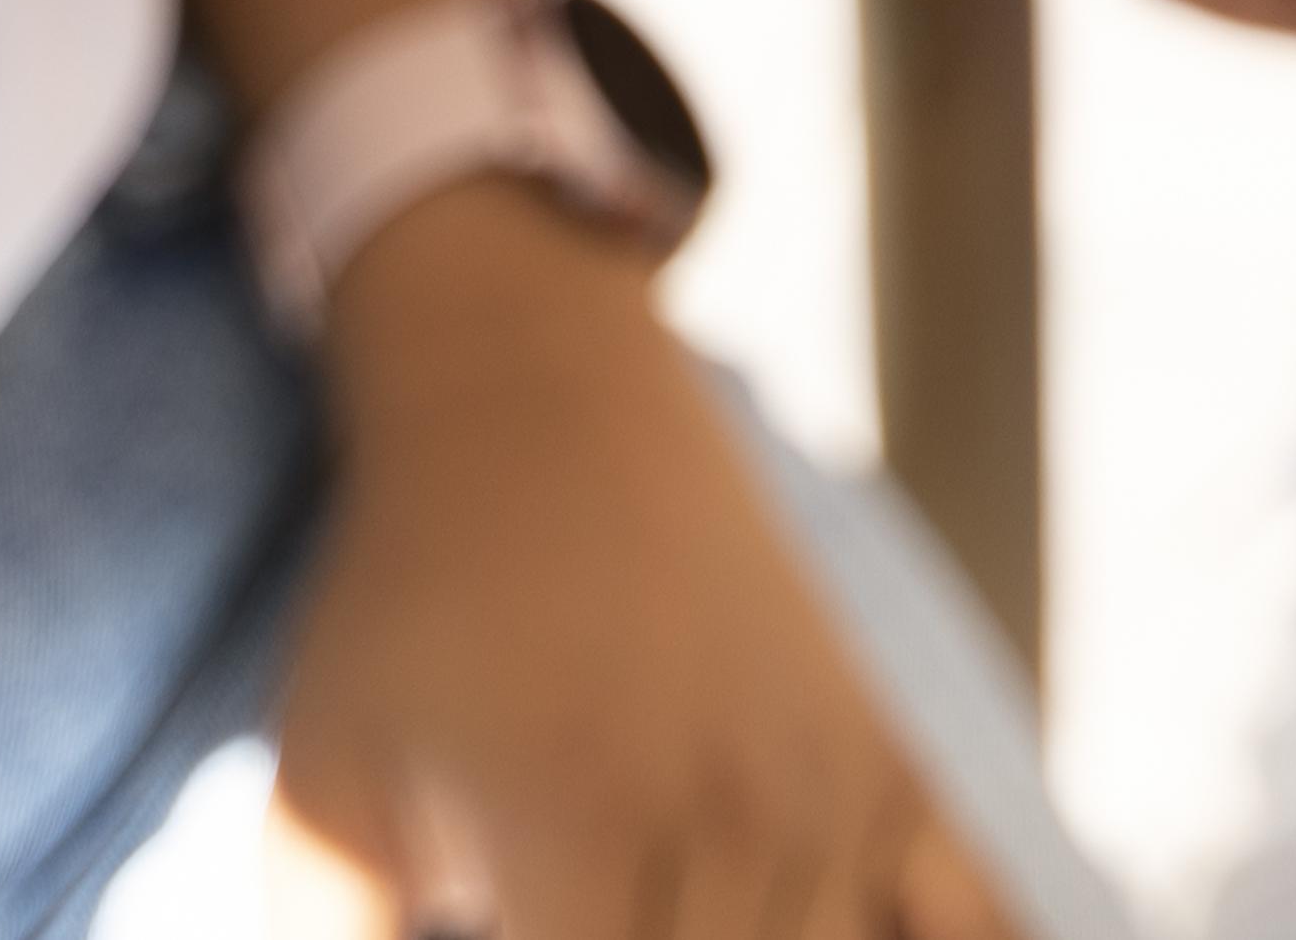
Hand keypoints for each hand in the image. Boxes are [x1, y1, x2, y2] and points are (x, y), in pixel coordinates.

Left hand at [276, 198, 1010, 939]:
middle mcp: (733, 815)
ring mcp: (834, 790)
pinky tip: (845, 924)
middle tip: (581, 902)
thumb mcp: (322, 789)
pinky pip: (972, 921)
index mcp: (584, 833)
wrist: (538, 409)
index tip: (515, 927)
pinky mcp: (892, 765)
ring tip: (665, 891)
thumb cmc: (411, 607)